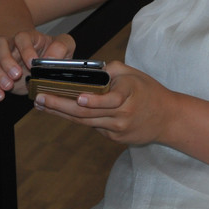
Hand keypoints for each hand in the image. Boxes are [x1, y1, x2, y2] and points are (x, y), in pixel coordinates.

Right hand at [0, 30, 74, 101]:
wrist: (42, 67)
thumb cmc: (52, 54)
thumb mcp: (64, 47)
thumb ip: (61, 47)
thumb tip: (50, 57)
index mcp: (28, 38)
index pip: (22, 37)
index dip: (25, 49)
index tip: (32, 63)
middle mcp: (11, 45)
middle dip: (6, 60)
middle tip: (17, 75)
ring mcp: (0, 58)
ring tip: (8, 87)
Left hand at [32, 61, 176, 145]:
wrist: (168, 118)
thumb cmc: (149, 91)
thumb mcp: (133, 73)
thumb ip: (111, 70)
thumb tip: (87, 71)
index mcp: (129, 94)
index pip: (111, 99)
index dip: (95, 100)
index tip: (78, 97)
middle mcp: (123, 114)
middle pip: (88, 113)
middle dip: (61, 106)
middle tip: (40, 99)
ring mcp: (119, 129)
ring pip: (86, 122)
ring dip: (62, 113)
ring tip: (43, 105)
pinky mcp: (116, 138)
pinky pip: (94, 127)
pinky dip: (80, 118)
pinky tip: (63, 111)